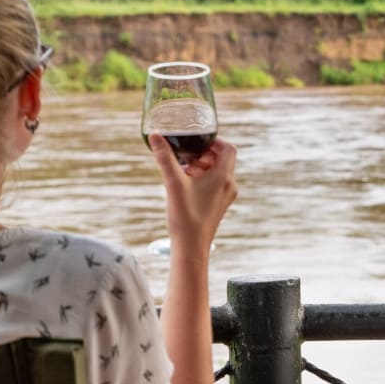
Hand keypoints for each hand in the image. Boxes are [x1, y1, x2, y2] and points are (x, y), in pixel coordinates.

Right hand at [148, 135, 237, 257]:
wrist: (191, 248)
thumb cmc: (185, 216)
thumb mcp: (173, 182)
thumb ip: (164, 157)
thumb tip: (155, 135)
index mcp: (224, 177)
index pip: (228, 148)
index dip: (213, 140)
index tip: (196, 141)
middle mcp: (229, 185)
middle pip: (222, 159)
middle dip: (203, 154)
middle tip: (186, 156)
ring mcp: (225, 196)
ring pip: (218, 172)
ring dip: (202, 166)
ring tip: (183, 171)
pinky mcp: (219, 205)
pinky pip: (215, 184)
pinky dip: (203, 179)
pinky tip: (185, 185)